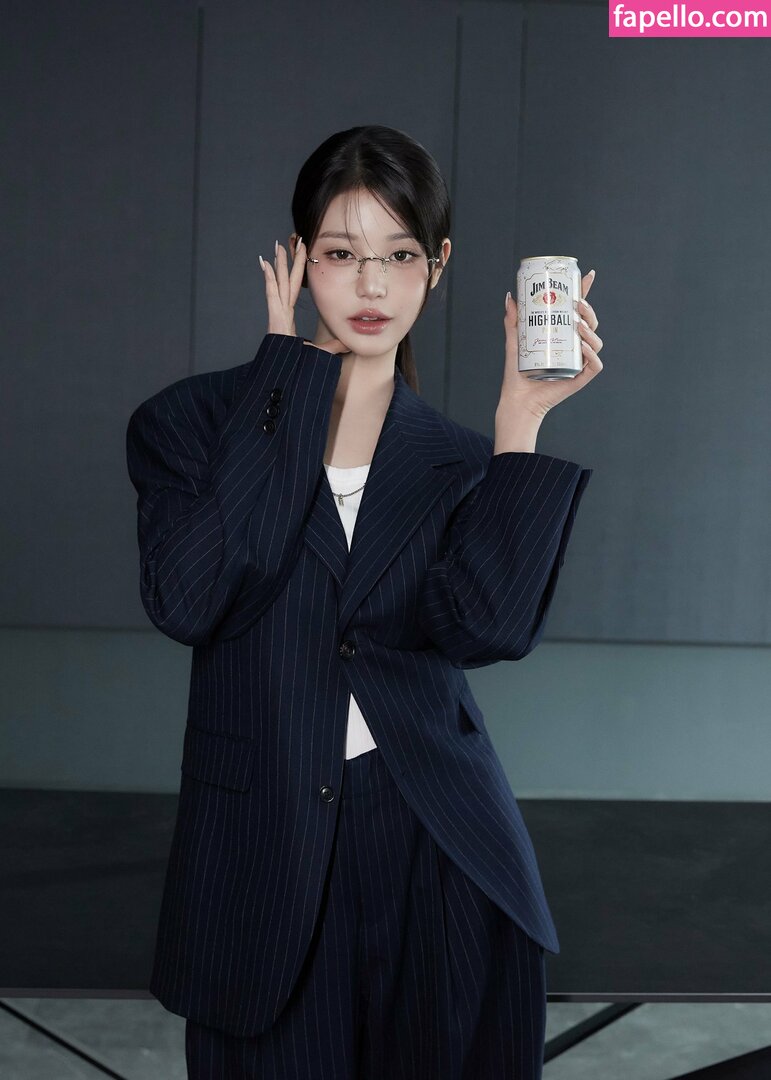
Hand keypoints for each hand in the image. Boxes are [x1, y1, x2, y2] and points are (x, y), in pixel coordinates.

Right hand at [261, 236, 350, 355]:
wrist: (285, 377)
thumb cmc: (297, 367)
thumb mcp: (320, 352)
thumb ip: (334, 346)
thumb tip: (349, 344)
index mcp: (288, 316)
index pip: (294, 289)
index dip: (297, 273)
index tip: (300, 258)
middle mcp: (282, 311)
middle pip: (287, 280)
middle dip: (289, 261)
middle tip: (291, 242)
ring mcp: (277, 313)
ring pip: (278, 282)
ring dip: (278, 264)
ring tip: (278, 246)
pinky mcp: (274, 317)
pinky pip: (271, 293)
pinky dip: (268, 278)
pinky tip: (265, 263)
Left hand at [498, 269, 602, 419]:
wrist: (517, 401)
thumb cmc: (517, 375)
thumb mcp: (514, 343)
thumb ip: (513, 321)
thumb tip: (511, 296)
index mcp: (563, 337)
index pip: (579, 312)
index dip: (586, 293)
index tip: (589, 275)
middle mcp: (574, 348)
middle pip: (591, 324)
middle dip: (588, 311)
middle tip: (576, 304)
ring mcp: (579, 363)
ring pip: (596, 342)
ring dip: (590, 330)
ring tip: (577, 325)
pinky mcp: (580, 379)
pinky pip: (594, 365)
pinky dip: (591, 355)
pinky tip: (581, 346)